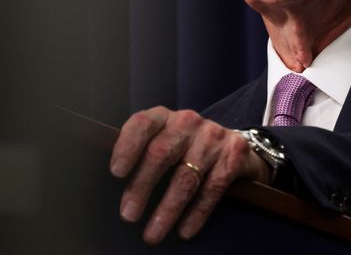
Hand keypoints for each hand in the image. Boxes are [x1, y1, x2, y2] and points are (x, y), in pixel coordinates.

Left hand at [109, 107, 269, 243]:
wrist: (234, 146)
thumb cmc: (186, 147)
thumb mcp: (164, 139)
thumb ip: (142, 151)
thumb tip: (116, 184)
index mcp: (164, 117)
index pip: (142, 124)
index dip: (127, 146)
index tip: (116, 173)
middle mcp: (188, 121)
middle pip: (161, 153)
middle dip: (141, 187)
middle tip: (128, 215)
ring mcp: (212, 137)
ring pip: (185, 177)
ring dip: (167, 209)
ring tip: (152, 234)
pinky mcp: (233, 155)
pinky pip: (212, 189)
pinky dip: (196, 214)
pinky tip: (184, 231)